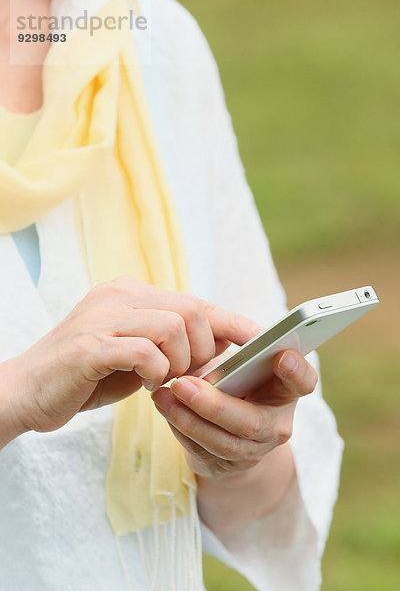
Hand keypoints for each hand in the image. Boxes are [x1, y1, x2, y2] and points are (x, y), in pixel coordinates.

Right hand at [0, 277, 261, 442]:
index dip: (232, 321)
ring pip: (174, 325)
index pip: (195, 301)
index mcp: (131, 293)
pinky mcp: (89, 345)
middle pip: (192, 309)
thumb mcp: (136, 355)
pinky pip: (145, 350)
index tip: (262, 341)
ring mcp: (102, 316)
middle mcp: (118, 295)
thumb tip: (219, 345)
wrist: (26, 392)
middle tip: (192, 375)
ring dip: (181, 362)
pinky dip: (156, 370)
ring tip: (166, 380)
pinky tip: (147, 383)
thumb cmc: (86, 377)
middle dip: (205, 348)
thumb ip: (169, 343)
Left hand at [151, 349, 317, 478]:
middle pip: (252, 422)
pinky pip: (202, 451)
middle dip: (214, 405)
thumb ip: (237, 349)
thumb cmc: (235, 379)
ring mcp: (254, 450)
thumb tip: (215, 333)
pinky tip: (165, 408)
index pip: (303, 382)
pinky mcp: (227, 466)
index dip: (297, 371)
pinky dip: (180, 428)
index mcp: (286, 391)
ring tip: (163, 395)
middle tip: (183, 383)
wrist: (228, 425)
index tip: (281, 355)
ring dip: (188, 418)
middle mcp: (277, 424)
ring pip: (223, 442)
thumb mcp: (242, 361)